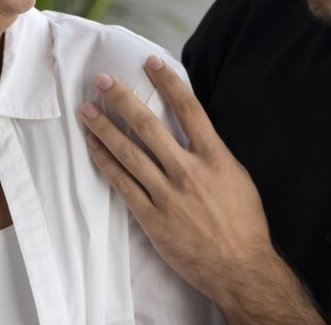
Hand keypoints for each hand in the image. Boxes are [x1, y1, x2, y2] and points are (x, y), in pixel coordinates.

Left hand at [80, 56, 321, 323]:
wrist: (240, 269)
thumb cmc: (243, 223)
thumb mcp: (237, 178)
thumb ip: (212, 152)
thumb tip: (191, 127)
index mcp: (215, 158)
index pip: (189, 109)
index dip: (168, 82)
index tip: (149, 61)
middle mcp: (189, 171)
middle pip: (148, 125)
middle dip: (122, 99)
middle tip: (100, 80)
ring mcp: (167, 194)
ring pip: (128, 152)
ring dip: (104, 128)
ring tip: (86, 110)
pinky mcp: (152, 217)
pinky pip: (122, 184)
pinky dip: (105, 162)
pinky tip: (92, 147)